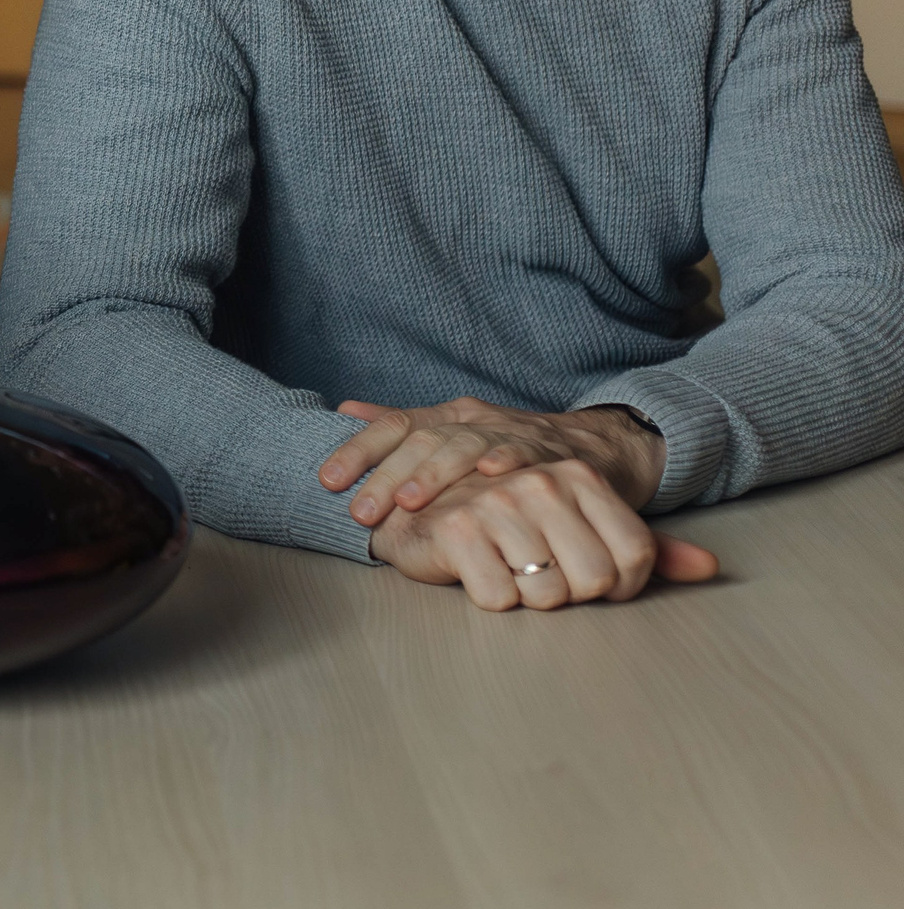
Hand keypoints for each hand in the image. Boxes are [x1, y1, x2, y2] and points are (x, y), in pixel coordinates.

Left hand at [320, 396, 668, 524]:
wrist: (594, 446)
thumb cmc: (509, 446)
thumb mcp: (451, 431)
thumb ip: (399, 425)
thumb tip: (342, 410)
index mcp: (446, 417)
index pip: (394, 426)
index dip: (358, 451)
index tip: (327, 481)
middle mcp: (473, 420)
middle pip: (423, 439)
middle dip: (388, 475)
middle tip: (361, 511)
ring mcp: (511, 434)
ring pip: (466, 445)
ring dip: (436, 473)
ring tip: (410, 501)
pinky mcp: (551, 454)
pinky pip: (526, 454)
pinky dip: (506, 461)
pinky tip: (489, 476)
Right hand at [366, 462, 719, 610]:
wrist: (420, 502)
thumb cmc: (509, 521)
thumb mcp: (582, 523)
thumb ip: (647, 546)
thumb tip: (711, 568)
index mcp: (578, 476)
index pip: (635, 557)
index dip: (620, 588)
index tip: (590, 584)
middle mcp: (541, 483)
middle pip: (594, 582)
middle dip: (570, 594)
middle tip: (540, 576)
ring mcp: (497, 503)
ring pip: (547, 596)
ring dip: (528, 598)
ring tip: (506, 569)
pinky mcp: (457, 529)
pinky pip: (500, 599)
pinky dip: (490, 598)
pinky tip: (477, 571)